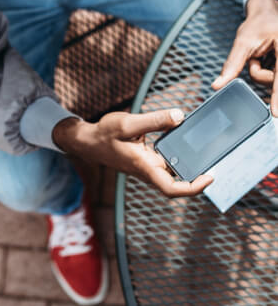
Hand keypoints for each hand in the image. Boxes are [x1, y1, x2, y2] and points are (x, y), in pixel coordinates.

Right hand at [53, 110, 212, 197]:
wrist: (88, 141)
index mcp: (145, 167)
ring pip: (174, 173)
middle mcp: (149, 171)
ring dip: (191, 166)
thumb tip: (180, 116)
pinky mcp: (147, 160)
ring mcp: (148, 167)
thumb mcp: (128, 123)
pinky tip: (186, 142)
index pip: (172, 189)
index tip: (210, 177)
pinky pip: (168, 163)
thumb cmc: (104, 134)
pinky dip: (180, 156)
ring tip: (208, 151)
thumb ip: (154, 120)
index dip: (194, 188)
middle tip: (217, 160)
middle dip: (199, 176)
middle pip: (179, 183)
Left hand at [212, 0, 277, 115]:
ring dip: (262, 72)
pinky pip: (275, 79)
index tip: (276, 113)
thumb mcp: (242, 41)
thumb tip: (217, 85)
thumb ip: (232, 64)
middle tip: (257, 56)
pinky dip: (267, 72)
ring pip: (272, 82)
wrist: (268, 14)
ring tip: (262, 55)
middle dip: (259, 71)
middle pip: (273, 80)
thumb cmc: (258, 24)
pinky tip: (267, 60)